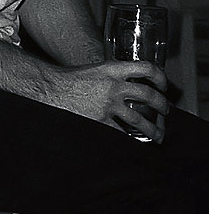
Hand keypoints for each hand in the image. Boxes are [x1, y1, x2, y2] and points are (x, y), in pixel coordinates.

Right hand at [44, 60, 169, 142]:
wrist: (48, 88)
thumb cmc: (66, 79)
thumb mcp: (93, 70)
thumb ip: (110, 76)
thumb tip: (123, 86)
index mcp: (112, 69)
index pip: (146, 68)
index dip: (160, 77)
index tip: (163, 85)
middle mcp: (113, 86)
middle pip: (149, 95)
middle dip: (162, 106)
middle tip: (164, 111)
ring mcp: (108, 105)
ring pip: (140, 120)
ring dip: (153, 130)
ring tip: (157, 136)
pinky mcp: (101, 121)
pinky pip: (122, 134)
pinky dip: (129, 141)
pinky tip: (133, 145)